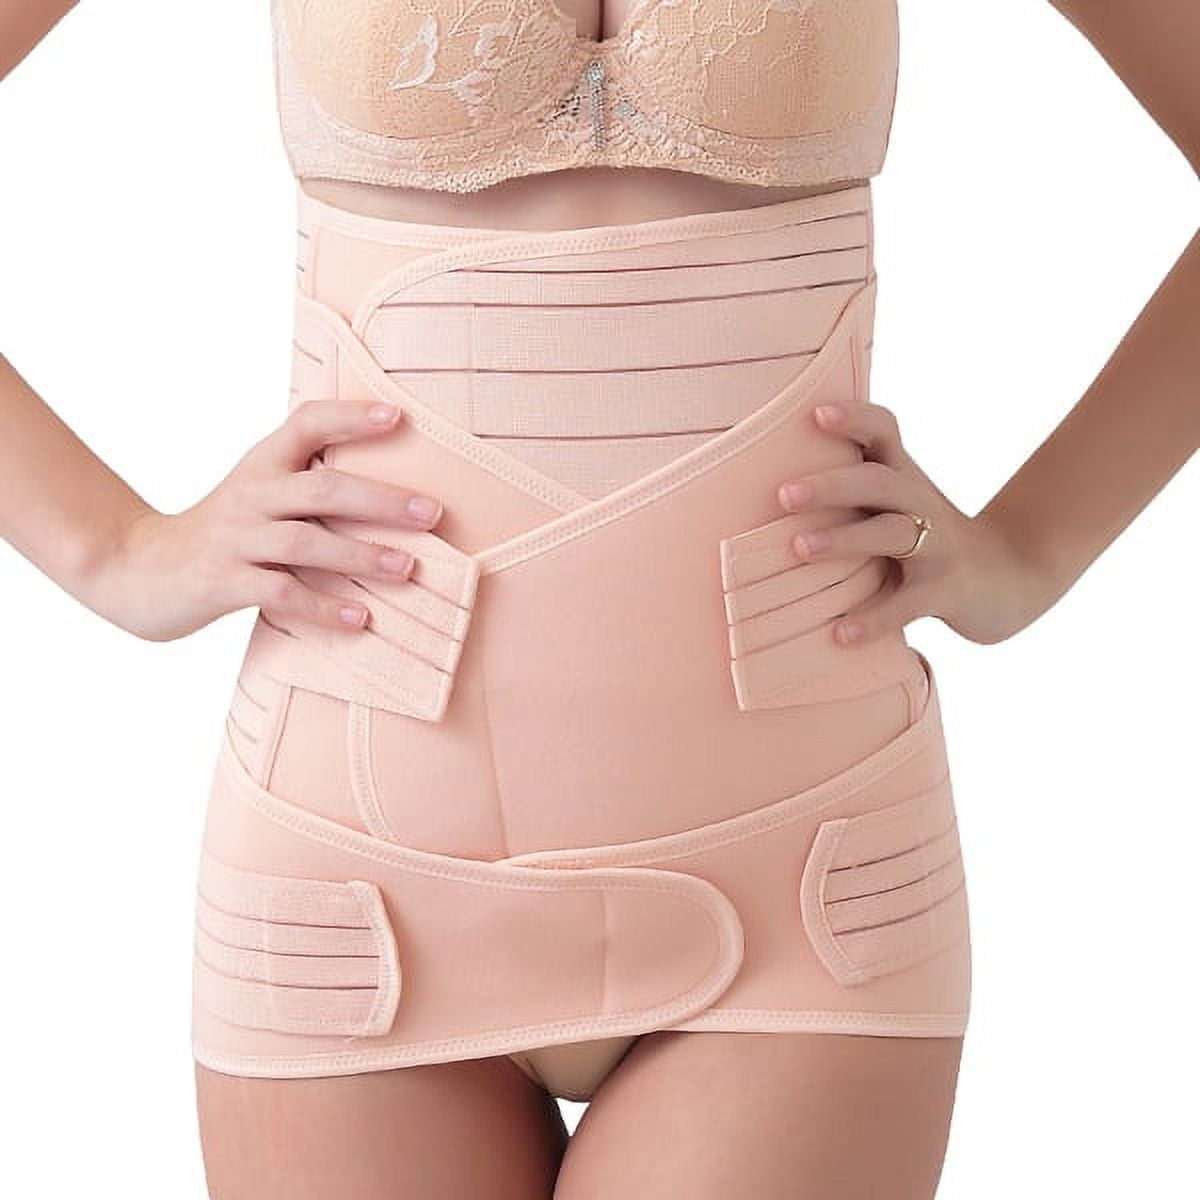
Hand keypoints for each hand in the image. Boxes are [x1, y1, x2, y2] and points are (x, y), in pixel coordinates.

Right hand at [87, 400, 442, 641]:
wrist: (137, 569)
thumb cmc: (221, 533)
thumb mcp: (258, 493)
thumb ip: (308, 484)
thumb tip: (391, 492)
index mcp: (262, 464)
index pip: (307, 423)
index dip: (351, 417)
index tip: (399, 417)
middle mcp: (251, 495)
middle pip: (322, 489)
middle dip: (382, 501)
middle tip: (432, 513)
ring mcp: (235, 539)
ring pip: (306, 543)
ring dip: (361, 556)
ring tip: (406, 568)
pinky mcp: (223, 582)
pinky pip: (281, 593)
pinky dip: (323, 607)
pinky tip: (359, 619)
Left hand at [776, 401, 1053, 646]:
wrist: (1010, 578)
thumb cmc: (930, 539)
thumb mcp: (898, 505)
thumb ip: (853, 490)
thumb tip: (773, 485)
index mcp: (904, 477)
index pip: (884, 432)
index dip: (855, 419)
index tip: (816, 414)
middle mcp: (922, 503)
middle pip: (880, 482)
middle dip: (832, 485)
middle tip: (783, 495)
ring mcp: (939, 546)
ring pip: (892, 534)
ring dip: (845, 540)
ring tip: (799, 549)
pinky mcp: (947, 591)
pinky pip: (907, 604)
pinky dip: (874, 619)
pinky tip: (839, 634)